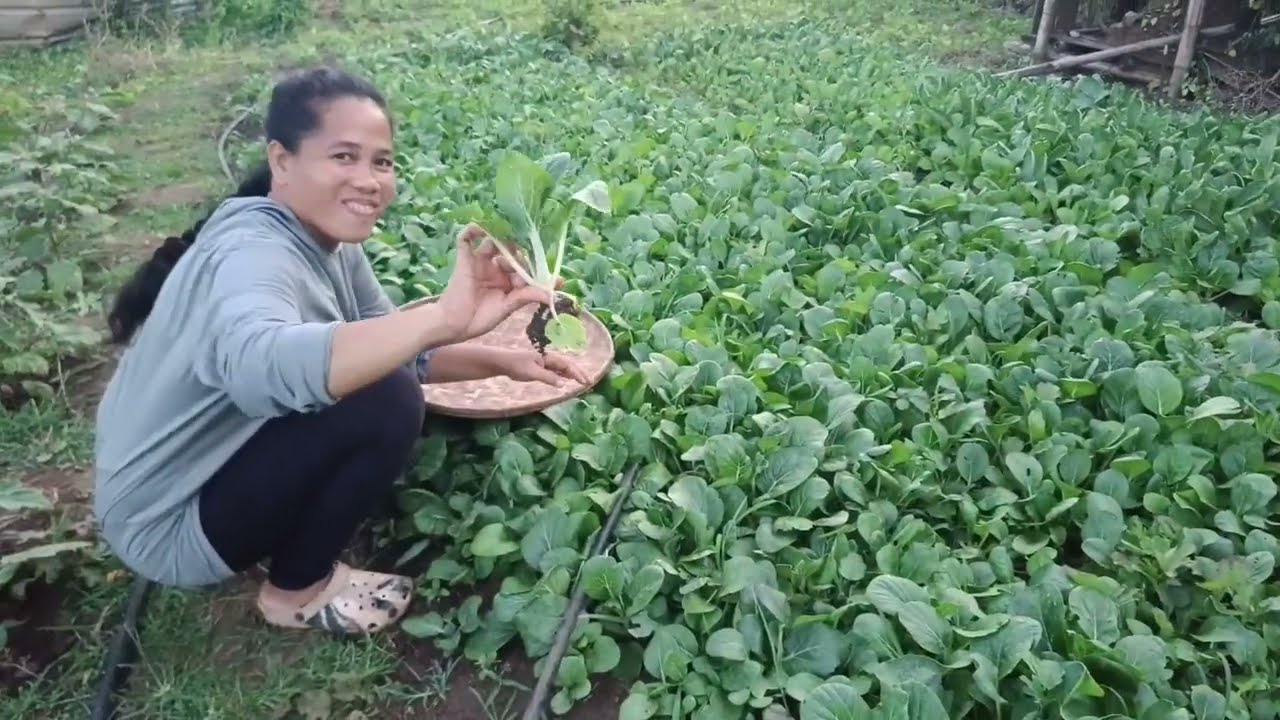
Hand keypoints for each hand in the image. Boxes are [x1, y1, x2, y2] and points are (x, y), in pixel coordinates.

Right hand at [434, 224, 557, 343]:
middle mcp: (494, 268)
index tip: (553, 276)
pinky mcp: (464, 259)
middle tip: (524, 261)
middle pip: (510, 251)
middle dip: (519, 254)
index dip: (536, 268)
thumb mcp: (508, 307)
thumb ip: (528, 296)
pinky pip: (465, 239)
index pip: (524, 267)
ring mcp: (479, 262)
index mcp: (506, 280)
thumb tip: (553, 294)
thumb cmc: (479, 319)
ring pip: (492, 242)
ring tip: (508, 244)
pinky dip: (473, 230)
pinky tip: (482, 227)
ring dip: (502, 240)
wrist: (453, 325)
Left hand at [495, 349, 590, 386]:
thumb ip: (548, 378)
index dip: (577, 373)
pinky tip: (567, 380)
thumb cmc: (515, 366)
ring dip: (573, 374)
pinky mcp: (539, 368)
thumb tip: (564, 384)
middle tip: (590, 382)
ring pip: (562, 368)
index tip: (586, 382)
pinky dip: (564, 376)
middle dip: (579, 373)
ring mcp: (544, 363)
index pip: (567, 365)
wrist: (502, 362)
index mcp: (548, 358)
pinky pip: (555, 371)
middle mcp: (548, 359)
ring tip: (583, 382)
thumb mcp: (532, 373)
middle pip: (568, 365)